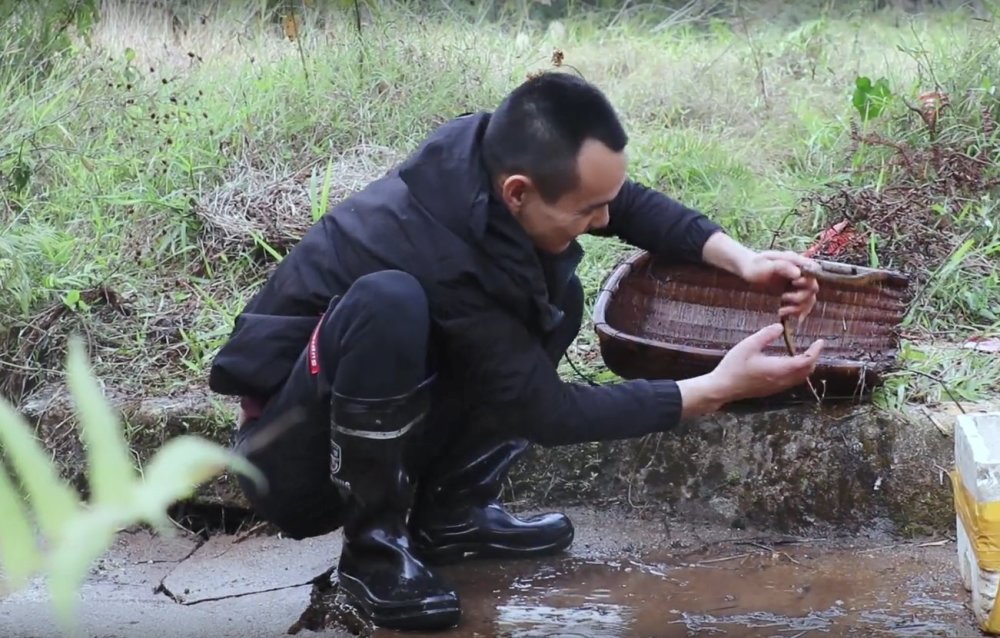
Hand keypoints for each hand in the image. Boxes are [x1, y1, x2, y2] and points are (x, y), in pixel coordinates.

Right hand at [677, 324, 824, 416]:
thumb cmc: (734, 366)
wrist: (722, 388)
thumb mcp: (748, 345)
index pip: (805, 361)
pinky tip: (790, 364)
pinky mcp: (771, 390)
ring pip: (800, 378)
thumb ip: (766, 335)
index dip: (815, 351)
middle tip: (814, 346)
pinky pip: (792, 382)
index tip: (820, 341)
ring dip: (806, 367)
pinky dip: (798, 372)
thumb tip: (780, 327)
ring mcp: (777, 387)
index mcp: (778, 369)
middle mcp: (781, 380)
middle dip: (813, 359)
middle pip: (807, 372)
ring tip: (805, 354)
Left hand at [740, 250, 819, 321]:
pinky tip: (785, 315)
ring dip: (798, 308)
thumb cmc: (755, 264)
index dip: (807, 281)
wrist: (748, 269)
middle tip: (783, 297)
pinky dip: (797, 313)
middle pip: (813, 288)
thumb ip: (782, 266)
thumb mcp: (765, 264)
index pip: (813, 272)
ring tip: (781, 311)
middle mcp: (801, 273)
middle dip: (801, 297)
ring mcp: (798, 284)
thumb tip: (798, 274)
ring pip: (809, 299)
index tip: (793, 284)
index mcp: (797, 262)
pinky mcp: (793, 293)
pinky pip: (803, 305)